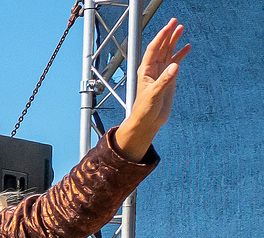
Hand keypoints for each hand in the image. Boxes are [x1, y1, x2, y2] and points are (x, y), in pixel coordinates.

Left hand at [115, 19, 189, 160]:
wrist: (148, 121)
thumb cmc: (145, 109)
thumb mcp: (154, 95)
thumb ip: (164, 81)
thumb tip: (175, 66)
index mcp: (145, 70)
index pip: (153, 49)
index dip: (160, 37)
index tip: (169, 26)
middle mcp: (153, 69)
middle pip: (161, 47)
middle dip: (167, 34)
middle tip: (175, 21)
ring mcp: (161, 72)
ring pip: (168, 52)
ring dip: (174, 40)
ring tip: (181, 28)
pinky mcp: (168, 78)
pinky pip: (175, 62)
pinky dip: (181, 54)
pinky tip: (187, 47)